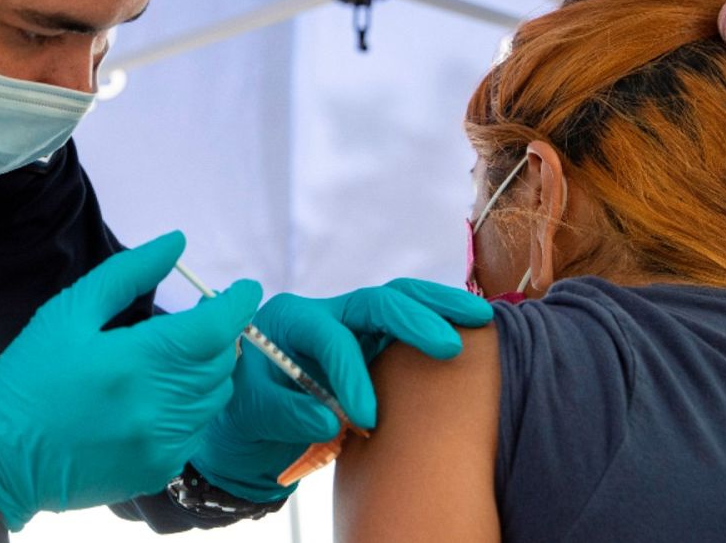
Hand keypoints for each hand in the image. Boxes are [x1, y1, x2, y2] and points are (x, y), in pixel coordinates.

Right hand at [0, 232, 260, 530]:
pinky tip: (159, 398)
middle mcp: (159, 406)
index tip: (244, 288)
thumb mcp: (70, 312)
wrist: (3, 455)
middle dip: (221, 335)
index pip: (215, 327)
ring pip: (216, 398)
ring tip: (177, 358)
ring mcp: (163, 443)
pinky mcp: (160, 470)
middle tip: (201, 320)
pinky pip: (198, 431)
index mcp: (137, 360)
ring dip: (209, 371)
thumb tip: (177, 243)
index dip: (238, 304)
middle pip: (222, 362)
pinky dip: (192, 408)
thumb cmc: (32, 376)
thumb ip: (128, 275)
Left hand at [191, 278, 493, 500]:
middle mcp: (326, 313)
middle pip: (375, 301)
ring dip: (441, 308)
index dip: (351, 375)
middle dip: (414, 320)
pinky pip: (408, 326)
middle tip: (451, 346)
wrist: (248, 423)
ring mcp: (353, 325)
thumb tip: (329, 421)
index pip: (329, 336)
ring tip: (481, 318)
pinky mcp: (374, 343)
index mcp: (289, 321)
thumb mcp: (250, 415)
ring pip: (401, 302)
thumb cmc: (243, 414)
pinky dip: (438, 324)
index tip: (366, 419)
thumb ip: (285, 414)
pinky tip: (474, 333)